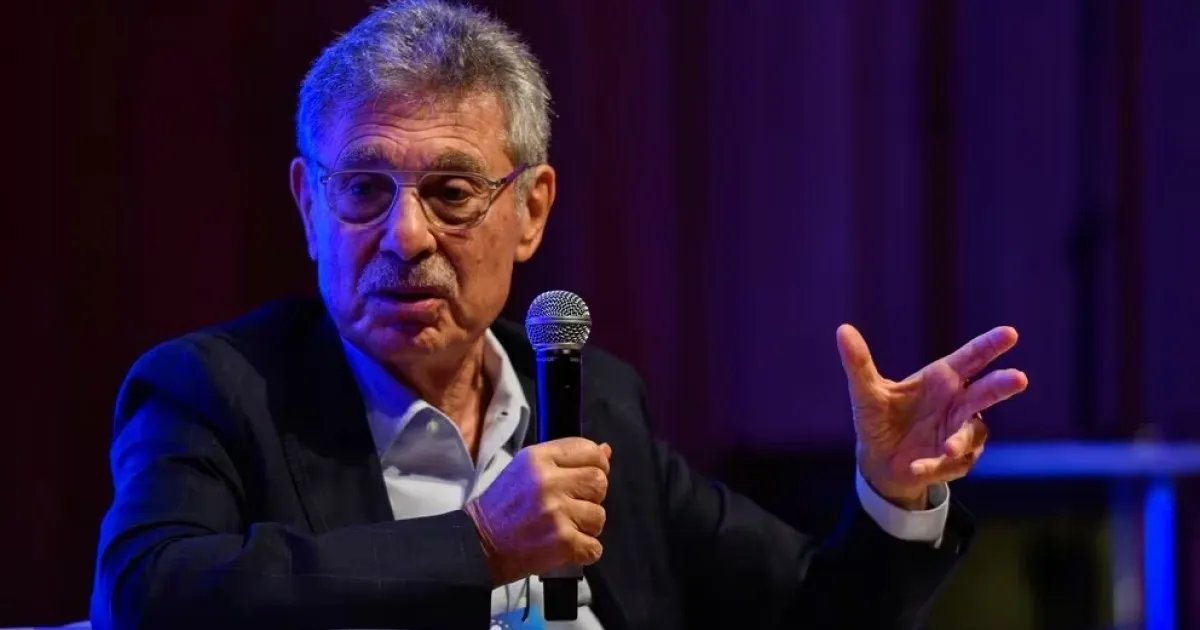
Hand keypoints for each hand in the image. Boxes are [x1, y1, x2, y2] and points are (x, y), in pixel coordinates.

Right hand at [464, 437, 610, 584]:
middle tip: (570, 506)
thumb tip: (606, 450)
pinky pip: (595, 547)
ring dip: (586, 527)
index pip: (591, 451)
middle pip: (599, 482)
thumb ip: (566, 459)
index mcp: (539, 458)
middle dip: (591, 497)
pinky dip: (583, 551)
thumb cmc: (502, 508)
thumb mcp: (527, 470)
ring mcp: (557, 512)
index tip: (586, 479)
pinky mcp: (563, 542)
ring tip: (562, 528)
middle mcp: (549, 481)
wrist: (477, 545)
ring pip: (599, 516)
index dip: (597, 466)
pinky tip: (563, 547)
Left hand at [836, 324, 1028, 509]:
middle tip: (1019, 378)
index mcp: (942, 379)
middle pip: (986, 391)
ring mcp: (961, 432)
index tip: (1010, 333)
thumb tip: (842, 329)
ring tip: (948, 449)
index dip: (990, 345)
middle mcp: (958, 403)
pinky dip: (935, 466)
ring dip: (961, 439)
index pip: (971, 358)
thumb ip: (859, 364)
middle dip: (1002, 385)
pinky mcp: (956, 460)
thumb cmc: (879, 419)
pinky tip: (916, 468)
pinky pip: (953, 463)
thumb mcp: (867, 393)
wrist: (879, 462)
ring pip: (973, 432)